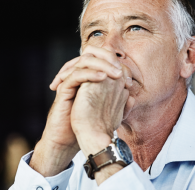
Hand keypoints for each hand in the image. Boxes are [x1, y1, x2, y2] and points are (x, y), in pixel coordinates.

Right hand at [30, 46, 124, 175]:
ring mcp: (69, 81)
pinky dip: (90, 73)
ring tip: (115, 73)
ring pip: (84, 61)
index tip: (128, 78)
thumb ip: (116, 102)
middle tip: (121, 70)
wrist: (67, 140)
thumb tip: (131, 97)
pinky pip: (75, 75)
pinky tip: (103, 77)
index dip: (115, 64)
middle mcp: (77, 77)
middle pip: (91, 55)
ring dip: (102, 64)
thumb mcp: (105, 111)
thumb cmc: (85, 126)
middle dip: (108, 59)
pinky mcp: (63, 89)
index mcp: (86, 79)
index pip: (99, 60)